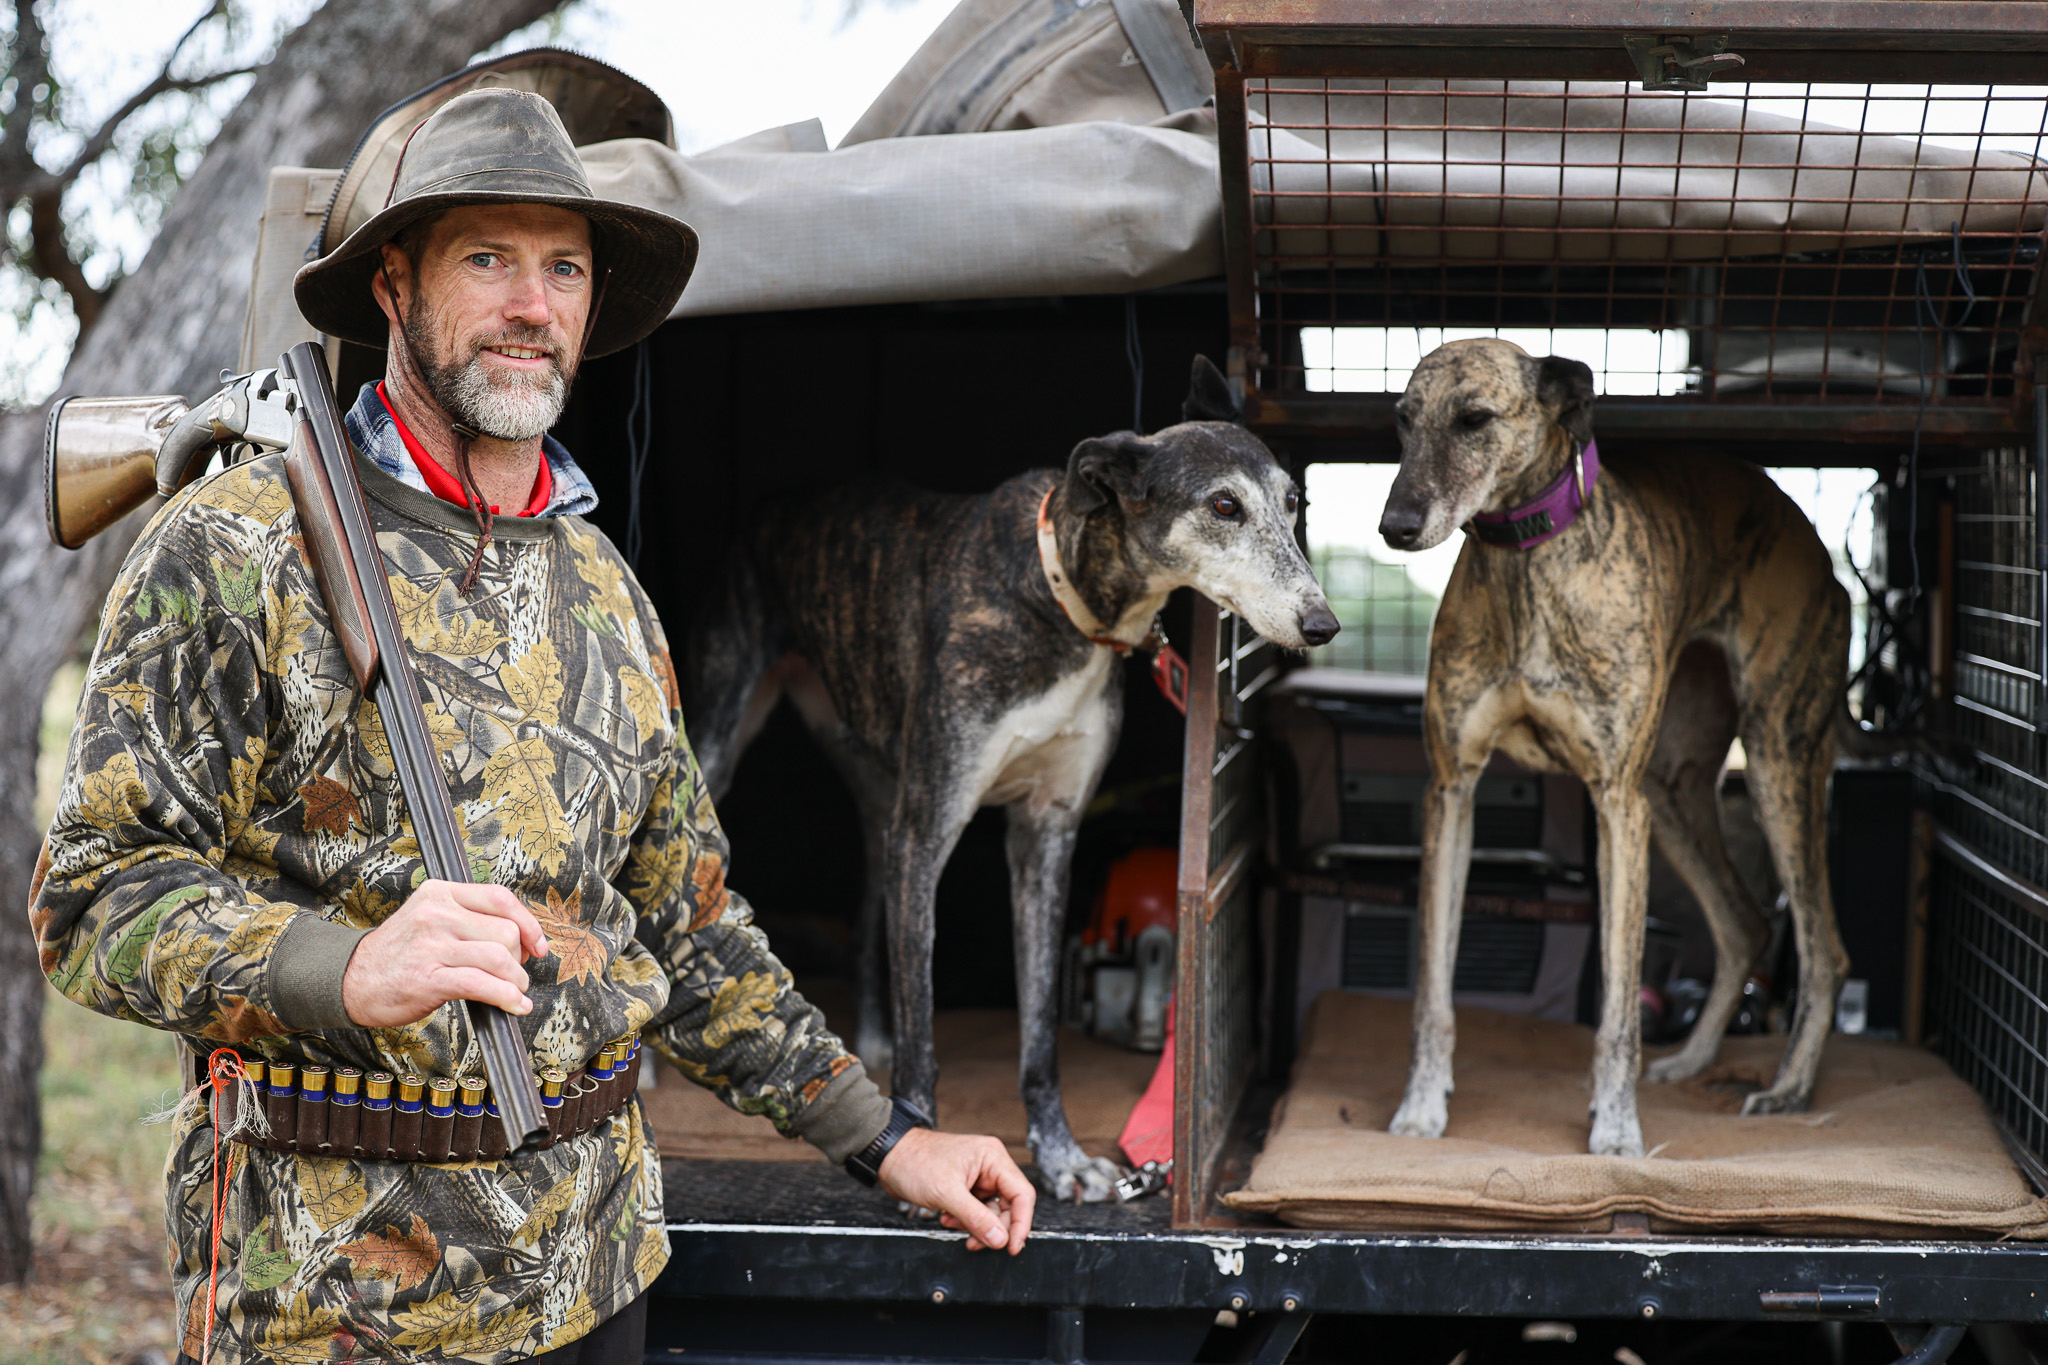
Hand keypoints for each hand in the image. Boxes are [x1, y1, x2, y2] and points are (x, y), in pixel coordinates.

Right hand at [341, 880, 547, 1026]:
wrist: (350, 980)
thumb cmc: (398, 953)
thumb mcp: (429, 919)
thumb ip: (469, 919)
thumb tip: (522, 938)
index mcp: (440, 893)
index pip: (501, 898)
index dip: (529, 924)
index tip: (538, 946)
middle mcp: (436, 914)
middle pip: (505, 931)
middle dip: (519, 958)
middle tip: (514, 974)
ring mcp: (431, 945)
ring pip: (498, 957)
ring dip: (516, 981)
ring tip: (514, 991)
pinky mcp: (428, 978)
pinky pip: (482, 984)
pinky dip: (506, 997)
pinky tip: (513, 1005)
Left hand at [877, 1128, 1035, 1254]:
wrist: (890, 1157)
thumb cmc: (915, 1163)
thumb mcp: (946, 1193)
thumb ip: (976, 1218)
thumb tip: (1001, 1239)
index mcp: (992, 1158)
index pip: (1022, 1194)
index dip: (1021, 1223)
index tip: (1012, 1247)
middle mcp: (990, 1166)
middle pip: (1009, 1206)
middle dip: (993, 1228)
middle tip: (976, 1243)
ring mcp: (978, 1177)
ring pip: (992, 1212)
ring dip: (975, 1226)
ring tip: (951, 1224)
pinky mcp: (966, 1187)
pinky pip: (977, 1212)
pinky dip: (965, 1221)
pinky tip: (946, 1218)